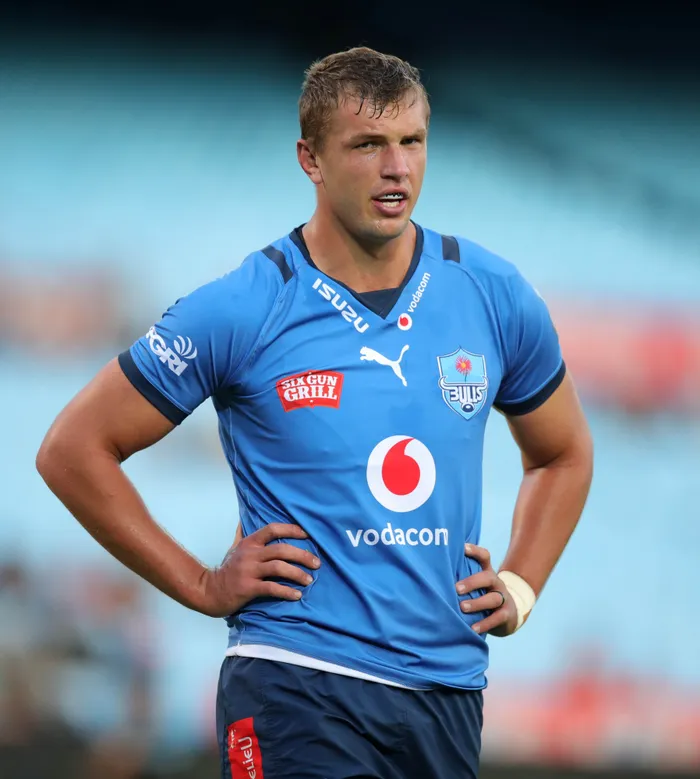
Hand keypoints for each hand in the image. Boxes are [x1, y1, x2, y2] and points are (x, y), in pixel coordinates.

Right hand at [198, 523, 319, 617]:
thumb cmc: (227, 569)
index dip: (291, 529)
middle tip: (316, 563)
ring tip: (309, 580)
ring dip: (297, 574)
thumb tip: (243, 518)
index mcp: (249, 543)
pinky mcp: (248, 588)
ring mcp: (248, 571)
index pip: (272, 529)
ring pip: (279, 568)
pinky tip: (297, 595)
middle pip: (281, 549)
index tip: (307, 534)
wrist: (209, 591)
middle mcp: (250, 554)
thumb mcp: (233, 548)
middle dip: (302, 555)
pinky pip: (271, 588)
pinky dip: (286, 591)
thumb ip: (241, 534)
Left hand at [456, 544, 517, 636]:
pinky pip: (497, 618)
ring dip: (477, 603)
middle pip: (488, 577)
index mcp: (487, 572)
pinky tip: (473, 628)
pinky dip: (485, 624)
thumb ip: (462, 577)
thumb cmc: (483, 595)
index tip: (462, 548)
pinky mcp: (506, 614)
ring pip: (493, 598)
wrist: (509, 613)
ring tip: (462, 607)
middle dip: (472, 582)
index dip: (475, 551)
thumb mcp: (476, 584)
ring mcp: (503, 598)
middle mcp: (496, 583)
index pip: (484, 557)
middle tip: (456, 589)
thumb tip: (433, 573)